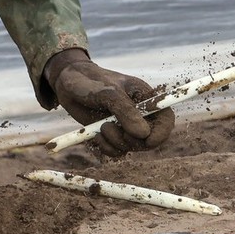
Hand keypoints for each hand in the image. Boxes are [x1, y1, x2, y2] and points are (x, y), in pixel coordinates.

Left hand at [45, 49, 174, 155]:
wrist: (68, 84)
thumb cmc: (91, 81)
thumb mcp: (109, 93)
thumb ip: (126, 112)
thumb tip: (143, 135)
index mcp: (146, 98)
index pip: (166, 118)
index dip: (162, 132)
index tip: (148, 140)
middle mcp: (139, 114)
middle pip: (150, 139)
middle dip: (133, 140)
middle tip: (113, 128)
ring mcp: (126, 126)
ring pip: (132, 147)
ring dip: (116, 142)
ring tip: (102, 127)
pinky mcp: (112, 135)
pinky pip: (117, 152)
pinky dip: (106, 147)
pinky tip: (96, 134)